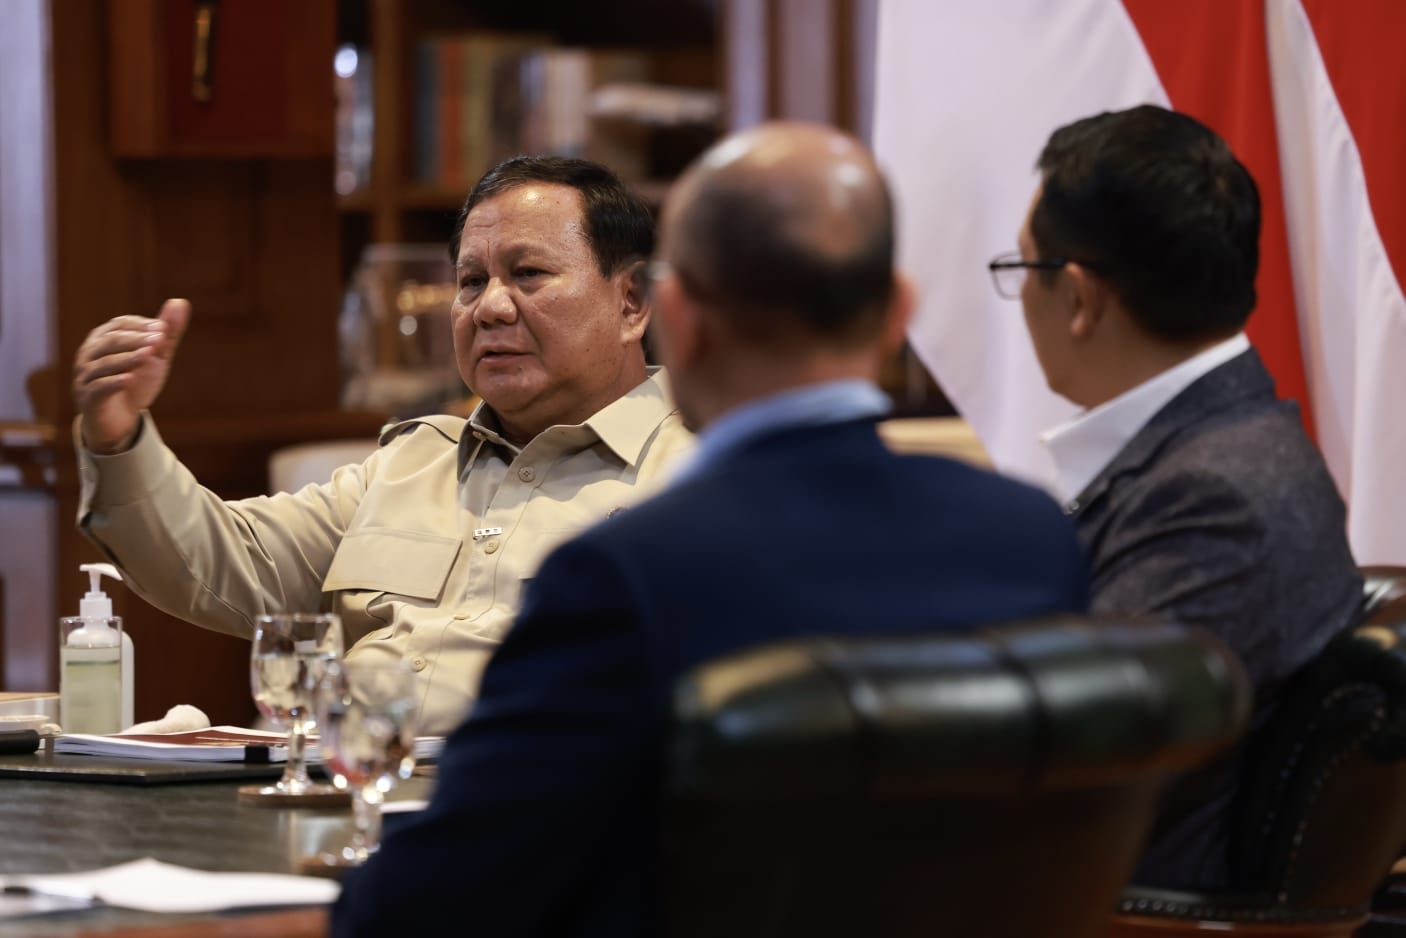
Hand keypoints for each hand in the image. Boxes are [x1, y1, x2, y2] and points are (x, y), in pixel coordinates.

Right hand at [74, 298, 189, 453]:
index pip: (118, 325)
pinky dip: (113, 382)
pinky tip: (129, 379)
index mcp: (102, 339)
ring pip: (103, 364)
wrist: (120, 419)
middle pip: (110, 342)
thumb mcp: (155, 357)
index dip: (140, 325)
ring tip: (148, 355)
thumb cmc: (136, 381)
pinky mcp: (88, 399)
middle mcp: (89, 355)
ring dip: (127, 358)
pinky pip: (98, 388)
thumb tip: (180, 301)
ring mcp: (85, 376)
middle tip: (160, 339)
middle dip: (135, 339)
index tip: (163, 328)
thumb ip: (167, 333)